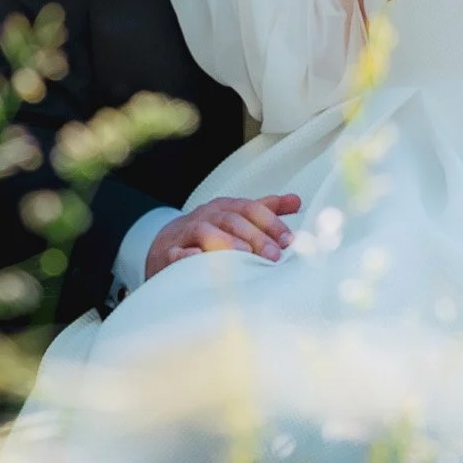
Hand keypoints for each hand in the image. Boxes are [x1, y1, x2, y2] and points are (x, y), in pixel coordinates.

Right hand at [144, 193, 301, 279]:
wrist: (165, 244)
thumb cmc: (209, 232)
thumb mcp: (236, 218)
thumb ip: (265, 210)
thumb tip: (297, 200)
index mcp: (224, 208)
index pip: (250, 208)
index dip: (271, 222)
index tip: (290, 240)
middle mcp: (206, 216)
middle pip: (231, 220)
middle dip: (255, 236)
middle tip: (274, 256)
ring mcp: (185, 234)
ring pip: (204, 232)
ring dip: (225, 242)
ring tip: (245, 256)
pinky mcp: (169, 254)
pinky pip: (177, 253)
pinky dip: (188, 257)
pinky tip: (201, 261)